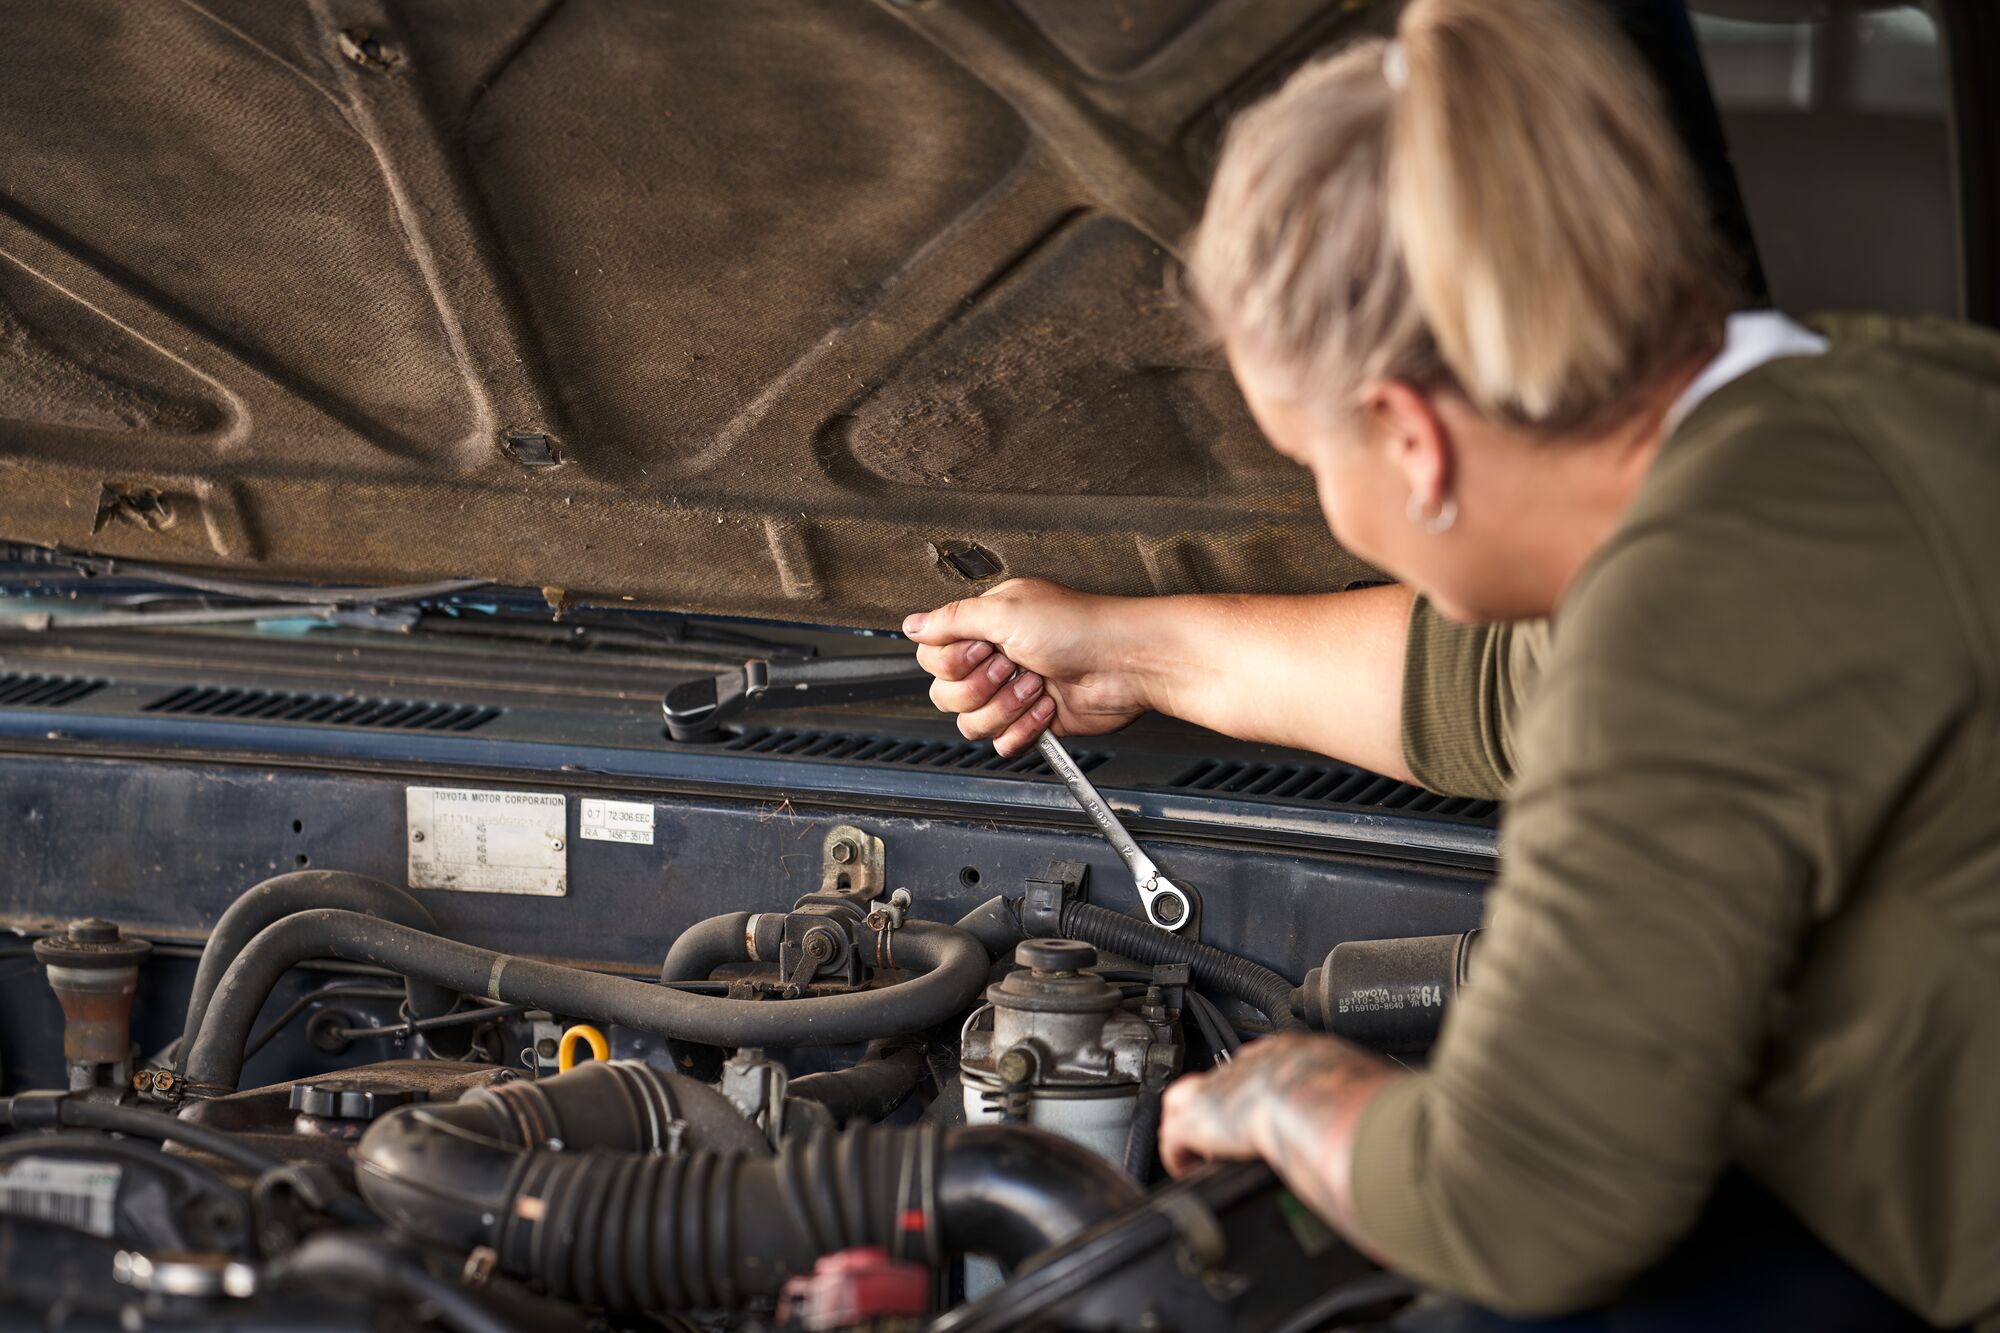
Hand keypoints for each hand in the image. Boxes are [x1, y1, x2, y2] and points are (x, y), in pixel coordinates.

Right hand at [903, 579, 1155, 756]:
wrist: (1127, 663)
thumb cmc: (1081, 626)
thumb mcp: (1007, 610)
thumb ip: (952, 619)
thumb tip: (911, 624)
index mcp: (985, 626)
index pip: (933, 656)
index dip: (953, 661)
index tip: (984, 648)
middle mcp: (995, 658)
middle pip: (945, 695)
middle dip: (981, 686)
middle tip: (1013, 666)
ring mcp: (1012, 692)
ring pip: (971, 723)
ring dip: (1005, 707)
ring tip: (1037, 686)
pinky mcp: (1032, 722)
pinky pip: (1001, 743)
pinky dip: (1023, 730)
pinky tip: (1047, 709)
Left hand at [1159, 1032, 1402, 1234]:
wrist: (1316, 1099)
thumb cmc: (1351, 1099)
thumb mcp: (1368, 1091)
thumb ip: (1368, 1104)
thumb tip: (1394, 1126)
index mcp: (1297, 1053)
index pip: (1271, 1068)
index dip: (1268, 1094)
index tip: (1272, 1115)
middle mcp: (1254, 1063)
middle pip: (1229, 1081)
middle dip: (1230, 1109)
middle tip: (1236, 1139)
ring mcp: (1221, 1086)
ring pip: (1194, 1102)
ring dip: (1202, 1131)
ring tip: (1211, 1157)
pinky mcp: (1196, 1117)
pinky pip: (1174, 1138)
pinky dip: (1181, 1157)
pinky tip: (1192, 1173)